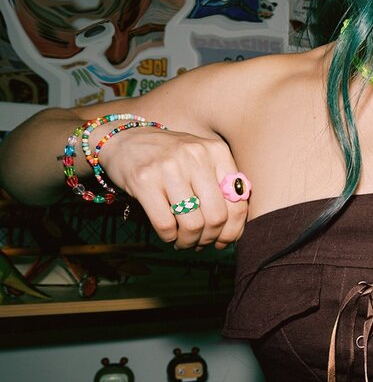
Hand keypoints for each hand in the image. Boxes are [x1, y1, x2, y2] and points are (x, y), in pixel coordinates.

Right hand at [97, 126, 248, 248]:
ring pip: (192, 224)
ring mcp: (169, 167)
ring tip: (184, 241)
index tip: (224, 240)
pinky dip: (169, 237)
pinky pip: (165, 225)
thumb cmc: (171, 157)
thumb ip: (221, 185)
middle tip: (201, 242)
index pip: (238, 201)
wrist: (126, 139)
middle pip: (216, 217)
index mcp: (216, 151)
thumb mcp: (202, 159)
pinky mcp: (144, 180)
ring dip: (189, 241)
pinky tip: (169, 234)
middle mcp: (195, 156)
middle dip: (210, 238)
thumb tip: (234, 230)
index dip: (233, 229)